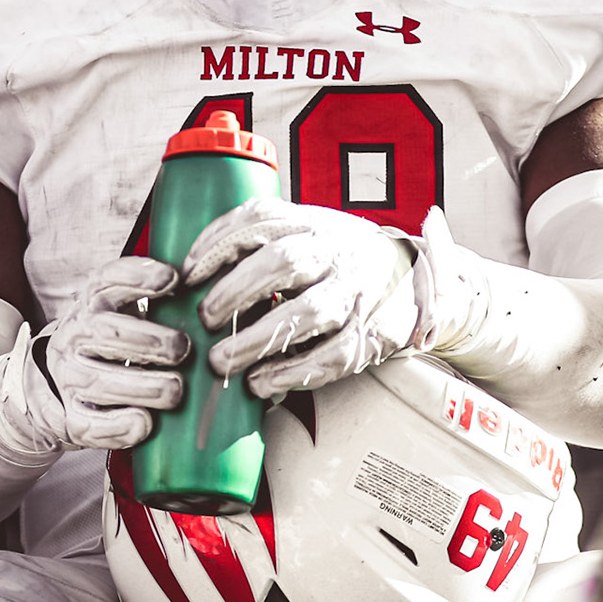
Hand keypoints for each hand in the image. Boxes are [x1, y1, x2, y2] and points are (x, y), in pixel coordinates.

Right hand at [0, 257, 190, 454]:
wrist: (55, 385)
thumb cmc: (107, 345)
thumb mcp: (120, 312)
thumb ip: (152, 300)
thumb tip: (200, 288)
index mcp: (90, 304)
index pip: (108, 280)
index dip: (139, 275)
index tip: (172, 277)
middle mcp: (74, 337)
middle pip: (105, 332)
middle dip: (148, 340)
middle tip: (181, 349)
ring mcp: (68, 378)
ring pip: (98, 381)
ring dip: (142, 386)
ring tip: (174, 390)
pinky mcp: (70, 418)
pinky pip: (91, 425)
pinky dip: (119, 425)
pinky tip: (144, 422)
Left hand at [181, 197, 422, 397]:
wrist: (416, 278)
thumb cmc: (340, 257)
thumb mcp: (307, 231)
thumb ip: (259, 241)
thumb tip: (189, 273)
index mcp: (313, 222)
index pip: (260, 219)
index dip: (218, 243)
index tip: (186, 273)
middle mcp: (336, 252)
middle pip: (283, 263)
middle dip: (235, 291)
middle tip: (205, 319)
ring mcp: (356, 292)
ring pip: (307, 313)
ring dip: (258, 339)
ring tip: (221, 360)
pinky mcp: (373, 332)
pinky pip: (332, 355)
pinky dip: (292, 373)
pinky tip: (261, 382)